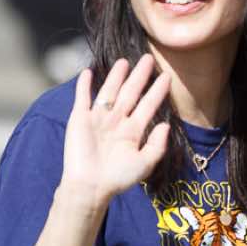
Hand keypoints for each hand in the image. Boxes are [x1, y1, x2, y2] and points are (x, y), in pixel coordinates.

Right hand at [60, 58, 172, 203]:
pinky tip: (88, 72)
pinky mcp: (80, 119)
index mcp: (133, 131)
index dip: (157, 91)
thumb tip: (166, 125)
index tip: (167, 77)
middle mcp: (117, 122)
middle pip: (131, 93)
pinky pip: (82, 98)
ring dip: (116, 76)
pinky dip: (84, 85)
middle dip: (140, 77)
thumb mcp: (145, 163)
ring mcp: (98, 119)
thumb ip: (157, 145)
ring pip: (110, 92)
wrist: (90, 186)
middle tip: (149, 59)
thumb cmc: (118, 178)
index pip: (148, 106)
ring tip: (124, 61)